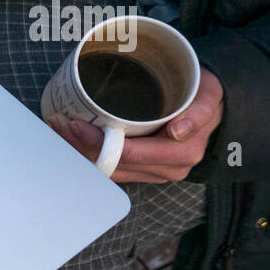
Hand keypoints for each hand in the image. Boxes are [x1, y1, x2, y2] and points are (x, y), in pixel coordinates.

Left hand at [48, 69, 224, 182]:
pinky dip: (87, 153)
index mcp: (180, 154)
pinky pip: (109, 167)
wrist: (210, 109)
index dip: (98, 143)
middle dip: (80, 145)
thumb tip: (177, 131)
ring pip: (106, 169)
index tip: (75, 125)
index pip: (129, 154)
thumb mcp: (207, 96)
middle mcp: (165, 169)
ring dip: (79, 151)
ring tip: (59, 128)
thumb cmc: (204, 98)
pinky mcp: (140, 170)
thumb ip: (198, 112)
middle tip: (58, 123)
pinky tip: (71, 138)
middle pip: (112, 164)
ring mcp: (151, 172)